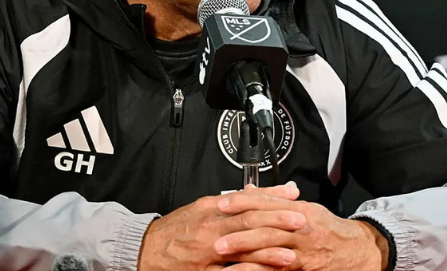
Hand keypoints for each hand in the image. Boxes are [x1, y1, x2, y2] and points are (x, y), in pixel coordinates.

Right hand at [138, 183, 306, 270]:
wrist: (146, 249)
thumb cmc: (177, 229)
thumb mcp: (203, 207)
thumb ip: (233, 200)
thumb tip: (259, 191)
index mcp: (211, 208)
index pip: (247, 200)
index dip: (272, 199)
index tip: (294, 199)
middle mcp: (210, 227)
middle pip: (248, 222)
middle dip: (277, 222)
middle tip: (300, 222)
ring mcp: (207, 251)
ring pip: (241, 249)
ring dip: (268, 253)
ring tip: (290, 255)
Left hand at [213, 191, 389, 270]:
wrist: (358, 250)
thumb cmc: (328, 229)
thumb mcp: (306, 209)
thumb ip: (278, 201)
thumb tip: (251, 191)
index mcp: (300, 210)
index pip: (267, 202)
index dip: (243, 202)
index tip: (221, 203)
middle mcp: (302, 228)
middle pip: (266, 227)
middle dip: (239, 232)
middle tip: (216, 237)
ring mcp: (303, 251)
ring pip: (270, 250)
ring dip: (245, 254)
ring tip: (224, 257)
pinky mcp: (304, 268)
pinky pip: (277, 270)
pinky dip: (259, 270)